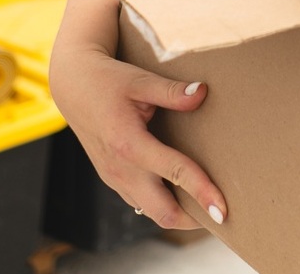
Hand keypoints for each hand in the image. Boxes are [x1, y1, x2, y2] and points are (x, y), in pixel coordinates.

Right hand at [48, 0, 226, 229]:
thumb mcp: (140, 80)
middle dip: (195, 220)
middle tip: (226, 218)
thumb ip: (172, 91)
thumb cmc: (109, 80)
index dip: (202, 192)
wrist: (73, 87)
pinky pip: (142, 202)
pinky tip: (186, 196)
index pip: (175, 173)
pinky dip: (165, 205)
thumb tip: (202, 93)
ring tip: (212, 210)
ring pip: (152, 212)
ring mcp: (115, 178)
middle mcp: (120, 169)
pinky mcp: (114, 178)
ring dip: (181, 215)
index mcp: (129, 144)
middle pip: (164, 212)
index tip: (224, 210)